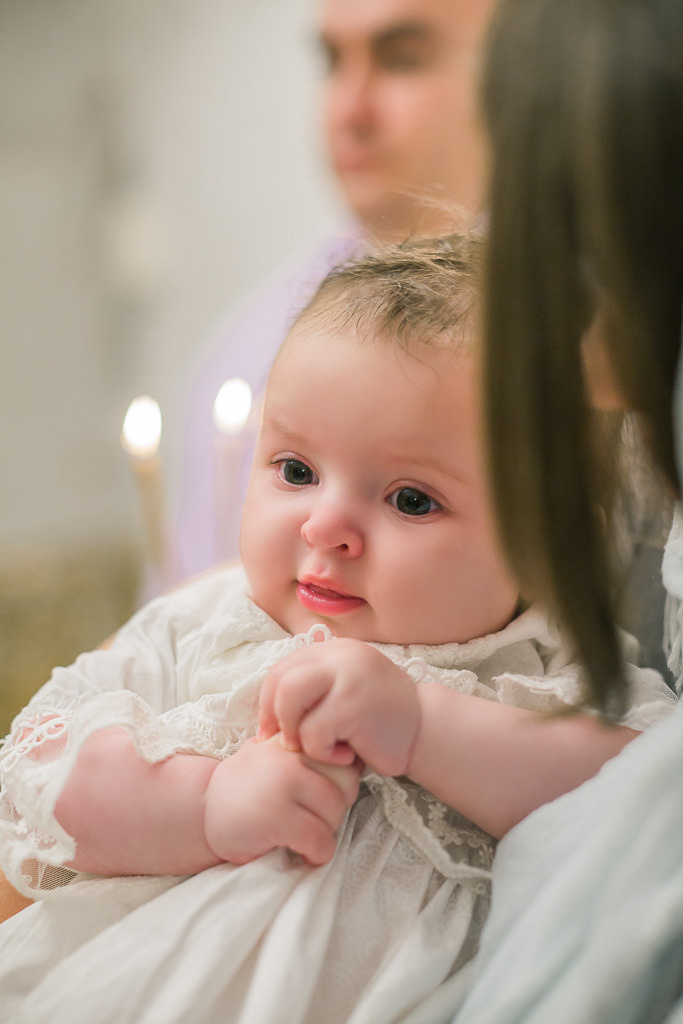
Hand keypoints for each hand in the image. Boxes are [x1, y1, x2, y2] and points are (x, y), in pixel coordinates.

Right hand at [203, 734, 359, 865]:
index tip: (319, 797)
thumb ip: (309, 752)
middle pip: (346, 786)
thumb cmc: (249, 786)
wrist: (202, 811)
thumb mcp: (277, 755)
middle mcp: (289, 755)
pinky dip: (317, 853)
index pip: (344, 758)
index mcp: (293, 738)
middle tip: (312, 819)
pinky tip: (300, 851)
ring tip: (303, 834)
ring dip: (326, 833)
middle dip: (336, 809)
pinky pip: (320, 840)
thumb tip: (356, 756)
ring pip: (335, 813)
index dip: (340, 782)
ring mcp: (282, 785)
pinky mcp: (276, 818)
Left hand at [258, 638, 420, 776]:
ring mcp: (347, 676)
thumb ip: (314, 690)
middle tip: (290, 744)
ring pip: (289, 700)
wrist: (426, 731)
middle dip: (276, 718)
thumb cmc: (379, 721)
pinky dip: (323, 752)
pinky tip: (346, 755)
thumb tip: (266, 713)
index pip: (282, 669)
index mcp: (334, 650)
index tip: (271, 730)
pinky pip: (313, 732)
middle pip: (280, 681)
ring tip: (319, 747)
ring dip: (296, 734)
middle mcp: (339, 656)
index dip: (268, 702)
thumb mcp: (343, 692)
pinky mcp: (353, 703)